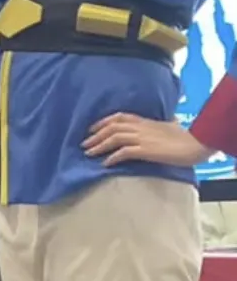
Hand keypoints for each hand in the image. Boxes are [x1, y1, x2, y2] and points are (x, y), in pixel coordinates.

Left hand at [83, 113, 209, 168]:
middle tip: (84, 144)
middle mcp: (141, 127)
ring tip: (89, 153)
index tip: (92, 128)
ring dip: (99, 145)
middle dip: (96, 135)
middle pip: (112, 127)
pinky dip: (112, 157)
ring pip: (114, 138)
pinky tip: (105, 163)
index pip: (119, 117)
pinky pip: (124, 152)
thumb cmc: (187, 137)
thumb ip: (159, 126)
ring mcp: (142, 138)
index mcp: (145, 121)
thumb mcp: (169, 126)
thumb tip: (161, 124)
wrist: (197, 143)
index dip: (103, 122)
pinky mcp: (146, 150)